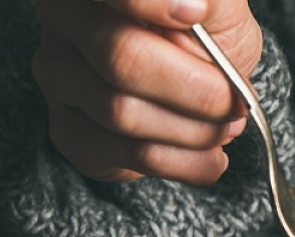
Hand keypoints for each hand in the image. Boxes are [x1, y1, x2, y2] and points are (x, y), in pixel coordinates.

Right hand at [32, 0, 262, 185]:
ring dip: (194, 130)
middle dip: (195, 90)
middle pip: (121, 58)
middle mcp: (63, 20)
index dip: (151, 4)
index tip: (195, 18)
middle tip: (236, 103)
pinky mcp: (67, 130)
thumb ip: (210, 0)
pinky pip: (125, 154)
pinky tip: (210, 156)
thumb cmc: (206, 34)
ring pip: (121, 113)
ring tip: (228, 126)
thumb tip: (190, 7)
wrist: (197, 82)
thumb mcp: (220, 8)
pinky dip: (183, 162)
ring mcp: (57, 76)